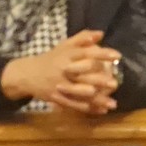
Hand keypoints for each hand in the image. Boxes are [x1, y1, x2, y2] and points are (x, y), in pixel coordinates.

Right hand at [2, 31, 121, 114]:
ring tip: (112, 103)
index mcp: (66, 56)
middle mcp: (64, 70)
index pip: (85, 53)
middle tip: (115, 83)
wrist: (28, 74)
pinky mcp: (58, 99)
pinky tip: (102, 111)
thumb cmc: (52, 59)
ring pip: (79, 93)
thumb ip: (82, 38)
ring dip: (96, 99)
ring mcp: (60, 86)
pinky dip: (88, 109)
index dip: (101, 54)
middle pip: (82, 74)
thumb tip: (101, 34)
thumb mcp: (64, 46)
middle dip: (98, 80)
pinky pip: (74, 105)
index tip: (117, 55)